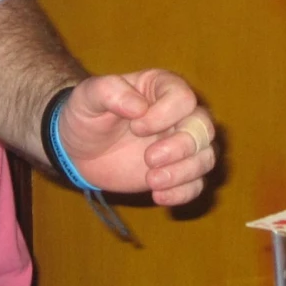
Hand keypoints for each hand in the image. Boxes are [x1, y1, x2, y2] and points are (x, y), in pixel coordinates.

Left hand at [58, 71, 215, 205]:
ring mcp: (180, 145)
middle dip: (180, 147)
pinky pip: (197, 184)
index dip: (164, 115)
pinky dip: (183, 193)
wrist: (79, 149)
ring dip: (184, 172)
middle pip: (203, 128)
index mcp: (161, 88)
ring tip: (151, 181)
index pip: (183, 98)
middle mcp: (179, 115)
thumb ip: (109, 92)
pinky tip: (158, 196)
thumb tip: (138, 107)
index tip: (135, 127)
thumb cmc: (86, 115)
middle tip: (148, 159)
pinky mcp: (176, 172)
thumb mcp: (87, 96)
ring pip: (207, 157)